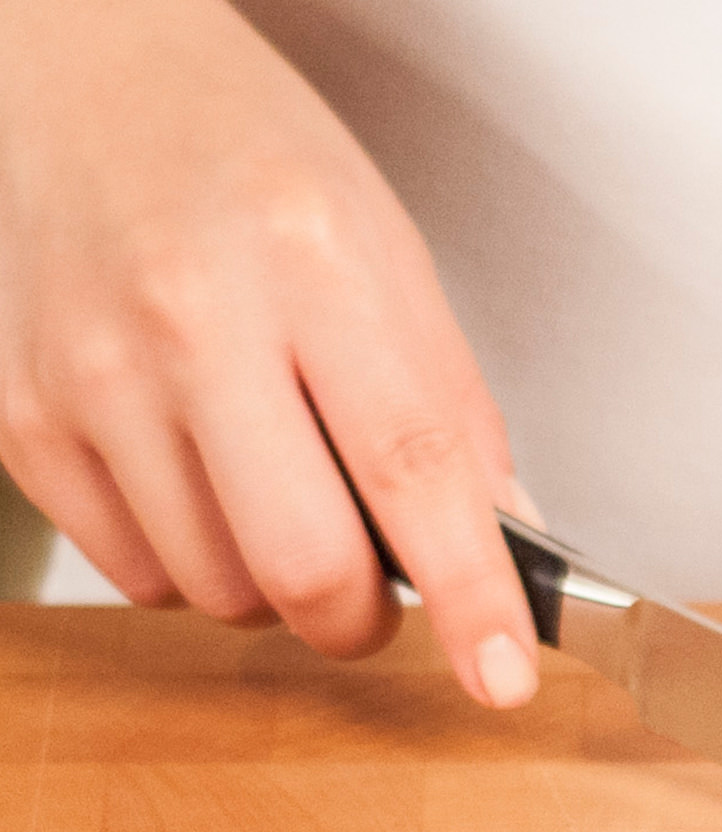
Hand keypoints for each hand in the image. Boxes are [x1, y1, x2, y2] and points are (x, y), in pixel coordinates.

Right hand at [0, 0, 537, 706]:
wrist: (100, 91)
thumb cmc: (262, 172)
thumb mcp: (396, 259)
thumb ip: (453, 412)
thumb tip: (502, 547)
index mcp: (316, 263)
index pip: (413, 469)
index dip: (472, 595)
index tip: (502, 678)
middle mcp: (194, 317)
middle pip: (303, 564)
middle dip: (363, 616)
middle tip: (380, 587)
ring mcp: (94, 373)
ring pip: (219, 591)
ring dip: (274, 584)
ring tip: (279, 486)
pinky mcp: (25, 419)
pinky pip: (137, 575)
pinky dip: (193, 563)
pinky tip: (204, 477)